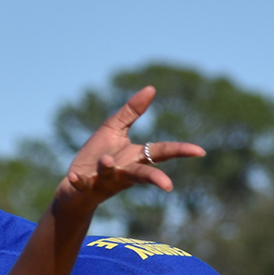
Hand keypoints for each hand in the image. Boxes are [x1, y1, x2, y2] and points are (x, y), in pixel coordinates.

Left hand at [53, 87, 204, 215]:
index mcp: (135, 157)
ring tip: (106, 160)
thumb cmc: (98, 157)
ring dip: (109, 168)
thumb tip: (151, 88)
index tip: (200, 152)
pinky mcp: (85, 186)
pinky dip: (79, 181)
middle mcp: (124, 172)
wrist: (74, 186)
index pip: (161, 152)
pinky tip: (73, 176)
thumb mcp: (114, 130)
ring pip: (111, 175)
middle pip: (143, 174)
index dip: (181, 151)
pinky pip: (83, 185)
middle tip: (168, 186)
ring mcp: (105, 180)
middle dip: (155, 179)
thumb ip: (132, 111)